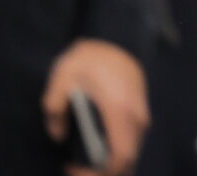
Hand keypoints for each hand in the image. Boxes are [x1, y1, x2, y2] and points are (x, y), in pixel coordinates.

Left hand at [42, 38, 146, 175]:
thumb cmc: (89, 57)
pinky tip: (95, 147)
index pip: (120, 156)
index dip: (99, 173)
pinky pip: (132, 139)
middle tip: (75, 170)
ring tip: (82, 161)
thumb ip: (55, 111)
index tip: (74, 170)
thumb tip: (59, 136)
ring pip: (132, 150)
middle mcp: (136, 115)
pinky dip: (115, 151)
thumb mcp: (61, 79)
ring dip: (109, 162)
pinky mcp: (140, 108)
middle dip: (103, 172)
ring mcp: (141, 112)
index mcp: (118, 110)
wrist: (116, 34)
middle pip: (128, 158)